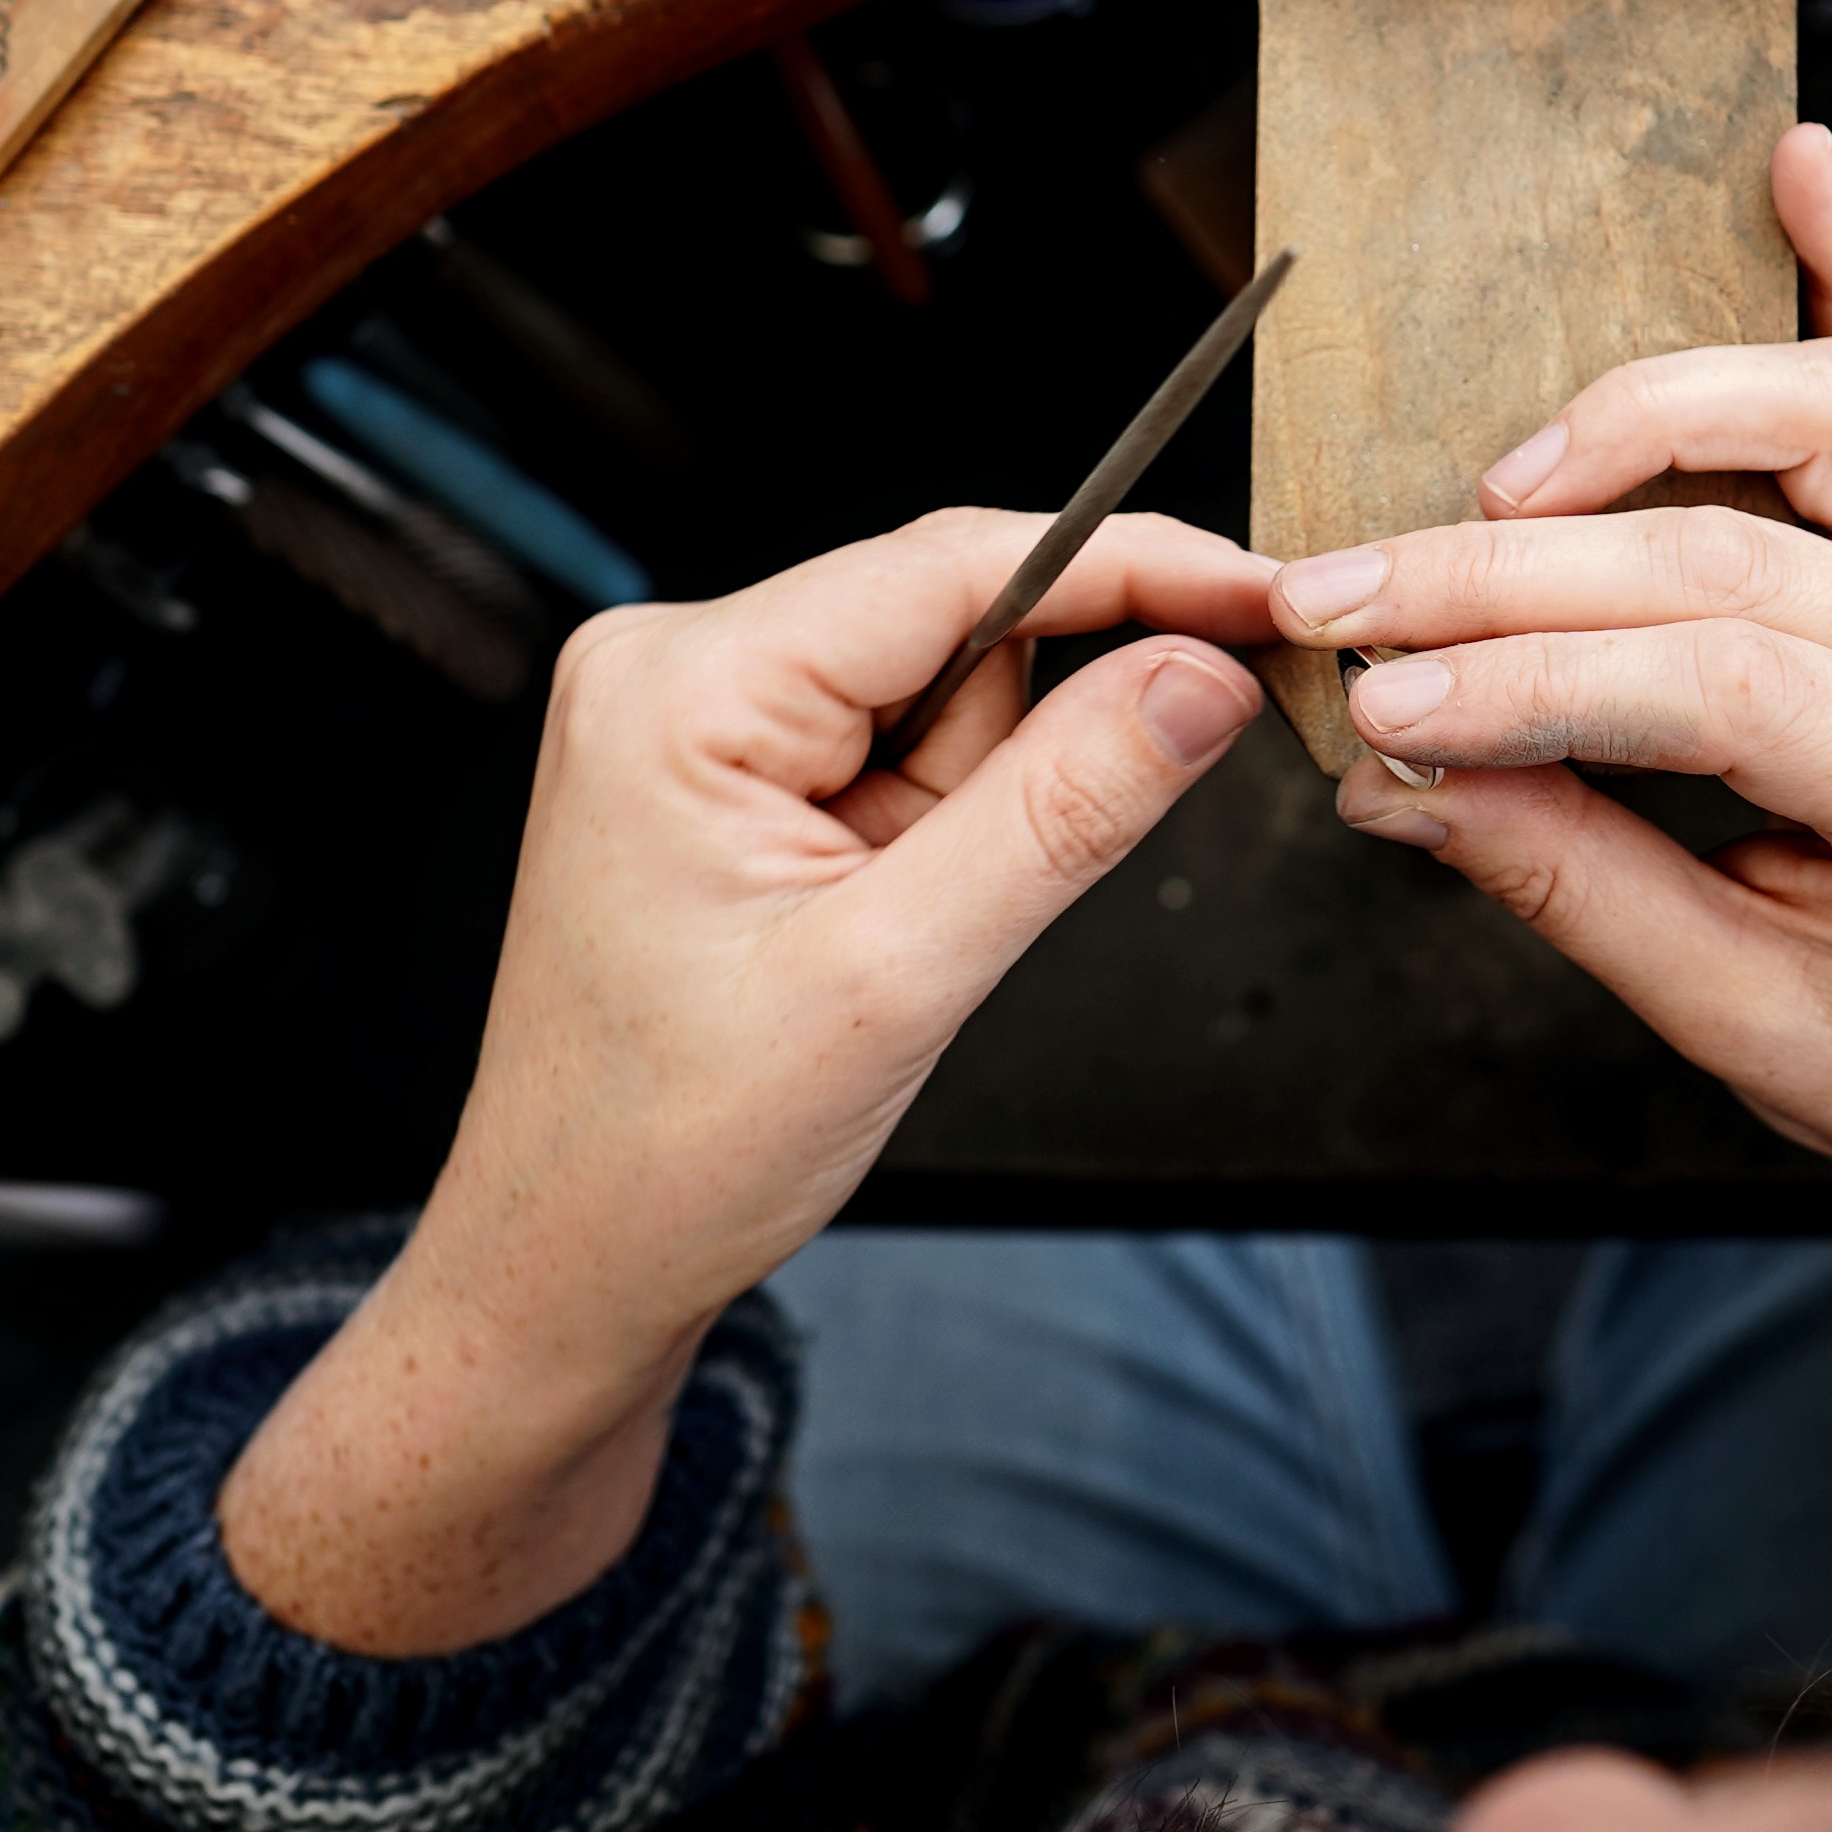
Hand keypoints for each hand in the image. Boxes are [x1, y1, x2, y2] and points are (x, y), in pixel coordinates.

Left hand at [222, 511, 1273, 1649]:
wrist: (567, 1268)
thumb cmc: (673, 1151)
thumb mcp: (900, 977)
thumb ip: (1065, 807)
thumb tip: (1202, 674)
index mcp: (684, 684)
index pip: (957, 562)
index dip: (1133, 569)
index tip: (1263, 594)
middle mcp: (672, 664)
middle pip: (952, 622)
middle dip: (1017, 752)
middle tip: (965, 901)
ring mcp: (692, 713)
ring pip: (938, 690)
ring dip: (965, 808)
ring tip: (889, 939)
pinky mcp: (721, 768)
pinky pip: (894, 744)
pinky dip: (930, 829)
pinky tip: (873, 925)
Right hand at [1271, 126, 1831, 1515]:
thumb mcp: (1730, 1017)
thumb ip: (1566, 876)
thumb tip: (1388, 773)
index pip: (1722, 689)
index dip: (1530, 677)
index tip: (1376, 700)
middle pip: (1728, 551)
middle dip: (1508, 573)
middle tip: (1347, 601)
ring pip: (1817, 416)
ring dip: (1637, 420)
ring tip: (1493, 484)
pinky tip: (1798, 164)